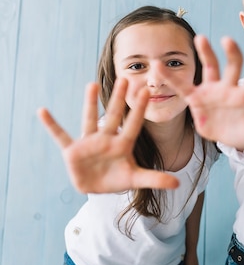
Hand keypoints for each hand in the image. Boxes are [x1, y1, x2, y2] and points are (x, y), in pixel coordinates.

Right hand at [37, 78, 179, 192]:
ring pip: (90, 120)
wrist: (97, 187)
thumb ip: (155, 179)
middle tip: (125, 77)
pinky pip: (61, 135)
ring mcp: (89, 143)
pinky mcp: (72, 151)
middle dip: (119, 99)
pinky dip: (52, 125)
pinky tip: (42, 111)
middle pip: (114, 116)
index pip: (133, 124)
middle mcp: (106, 139)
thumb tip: (179, 184)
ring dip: (90, 104)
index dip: (139, 109)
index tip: (146, 91)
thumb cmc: (118, 178)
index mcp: (123, 144)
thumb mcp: (136, 179)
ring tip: (92, 84)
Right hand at [173, 36, 243, 148]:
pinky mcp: (196, 98)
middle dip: (231, 54)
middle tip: (229, 40)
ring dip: (205, 54)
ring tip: (200, 38)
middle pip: (232, 67)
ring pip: (209, 68)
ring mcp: (212, 90)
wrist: (226, 136)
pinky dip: (172, 78)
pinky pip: (183, 86)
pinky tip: (158, 66)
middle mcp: (230, 87)